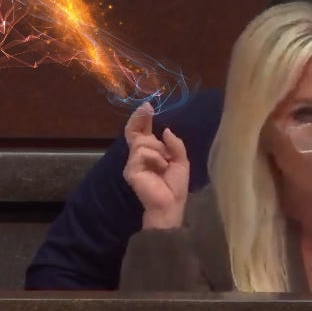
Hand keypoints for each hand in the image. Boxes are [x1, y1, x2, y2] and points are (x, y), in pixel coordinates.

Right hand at [123, 102, 189, 228]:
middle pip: (133, 132)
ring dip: (158, 149)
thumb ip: (175, 144)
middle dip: (140, 118)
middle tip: (147, 108)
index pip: (142, 132)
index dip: (142, 119)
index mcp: (151, 152)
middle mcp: (139, 156)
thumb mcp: (181, 161)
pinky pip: (142, 153)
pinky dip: (155, 158)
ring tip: (165, 163)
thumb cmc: (175, 185)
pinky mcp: (130, 170)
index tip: (147, 106)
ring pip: (142, 142)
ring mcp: (133, 163)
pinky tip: (160, 168)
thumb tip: (166, 130)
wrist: (171, 204)